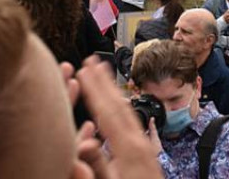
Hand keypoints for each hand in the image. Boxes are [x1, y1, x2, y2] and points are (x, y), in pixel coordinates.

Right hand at [72, 57, 162, 178]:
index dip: (94, 90)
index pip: (108, 113)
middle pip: (119, 106)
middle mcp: (139, 144)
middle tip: (93, 60)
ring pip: (128, 112)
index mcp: (130, 150)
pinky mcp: (147, 155)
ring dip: (114, 91)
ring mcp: (145, 148)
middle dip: (105, 82)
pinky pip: (132, 123)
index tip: (83, 70)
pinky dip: (122, 108)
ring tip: (104, 74)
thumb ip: (96, 168)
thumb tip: (82, 143)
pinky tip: (117, 108)